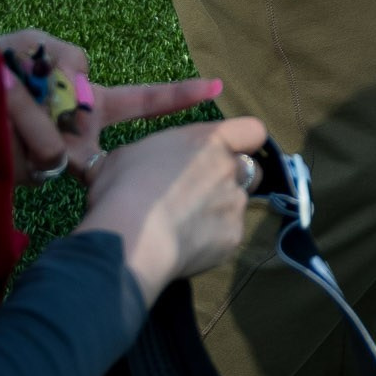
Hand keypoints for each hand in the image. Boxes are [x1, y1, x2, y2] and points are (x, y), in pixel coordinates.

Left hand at [0, 31, 222, 183]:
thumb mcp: (28, 46)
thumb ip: (64, 62)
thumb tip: (73, 106)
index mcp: (88, 101)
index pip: (142, 100)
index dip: (180, 95)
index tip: (218, 88)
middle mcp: (80, 130)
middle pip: (89, 119)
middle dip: (54, 111)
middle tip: (17, 100)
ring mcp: (58, 153)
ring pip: (61, 140)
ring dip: (26, 119)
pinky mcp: (36, 173)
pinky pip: (45, 153)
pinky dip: (21, 130)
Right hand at [78, 114, 270, 296]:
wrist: (132, 237)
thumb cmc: (124, 188)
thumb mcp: (127, 155)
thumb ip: (150, 154)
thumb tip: (135, 163)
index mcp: (209, 140)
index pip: (252, 130)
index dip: (244, 140)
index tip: (230, 151)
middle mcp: (230, 168)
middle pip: (250, 169)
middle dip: (235, 178)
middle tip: (204, 191)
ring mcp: (234, 204)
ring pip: (237, 204)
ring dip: (219, 210)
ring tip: (186, 223)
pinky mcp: (233, 237)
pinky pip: (228, 234)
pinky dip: (213, 239)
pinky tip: (187, 244)